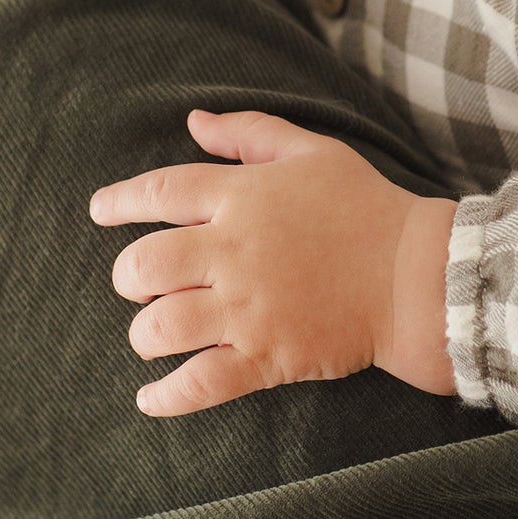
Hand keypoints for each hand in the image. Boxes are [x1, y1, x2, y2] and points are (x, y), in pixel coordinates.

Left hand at [89, 110, 457, 414]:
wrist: (417, 276)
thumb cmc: (367, 208)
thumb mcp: (313, 152)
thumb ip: (250, 132)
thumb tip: (194, 119)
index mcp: (243, 196)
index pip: (159, 192)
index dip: (119, 201)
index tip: (99, 211)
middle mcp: (235, 251)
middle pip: (143, 266)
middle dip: (129, 278)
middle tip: (141, 285)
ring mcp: (248, 308)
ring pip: (160, 328)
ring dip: (145, 334)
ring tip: (155, 335)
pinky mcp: (267, 356)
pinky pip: (199, 384)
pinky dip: (167, 397)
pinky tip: (151, 399)